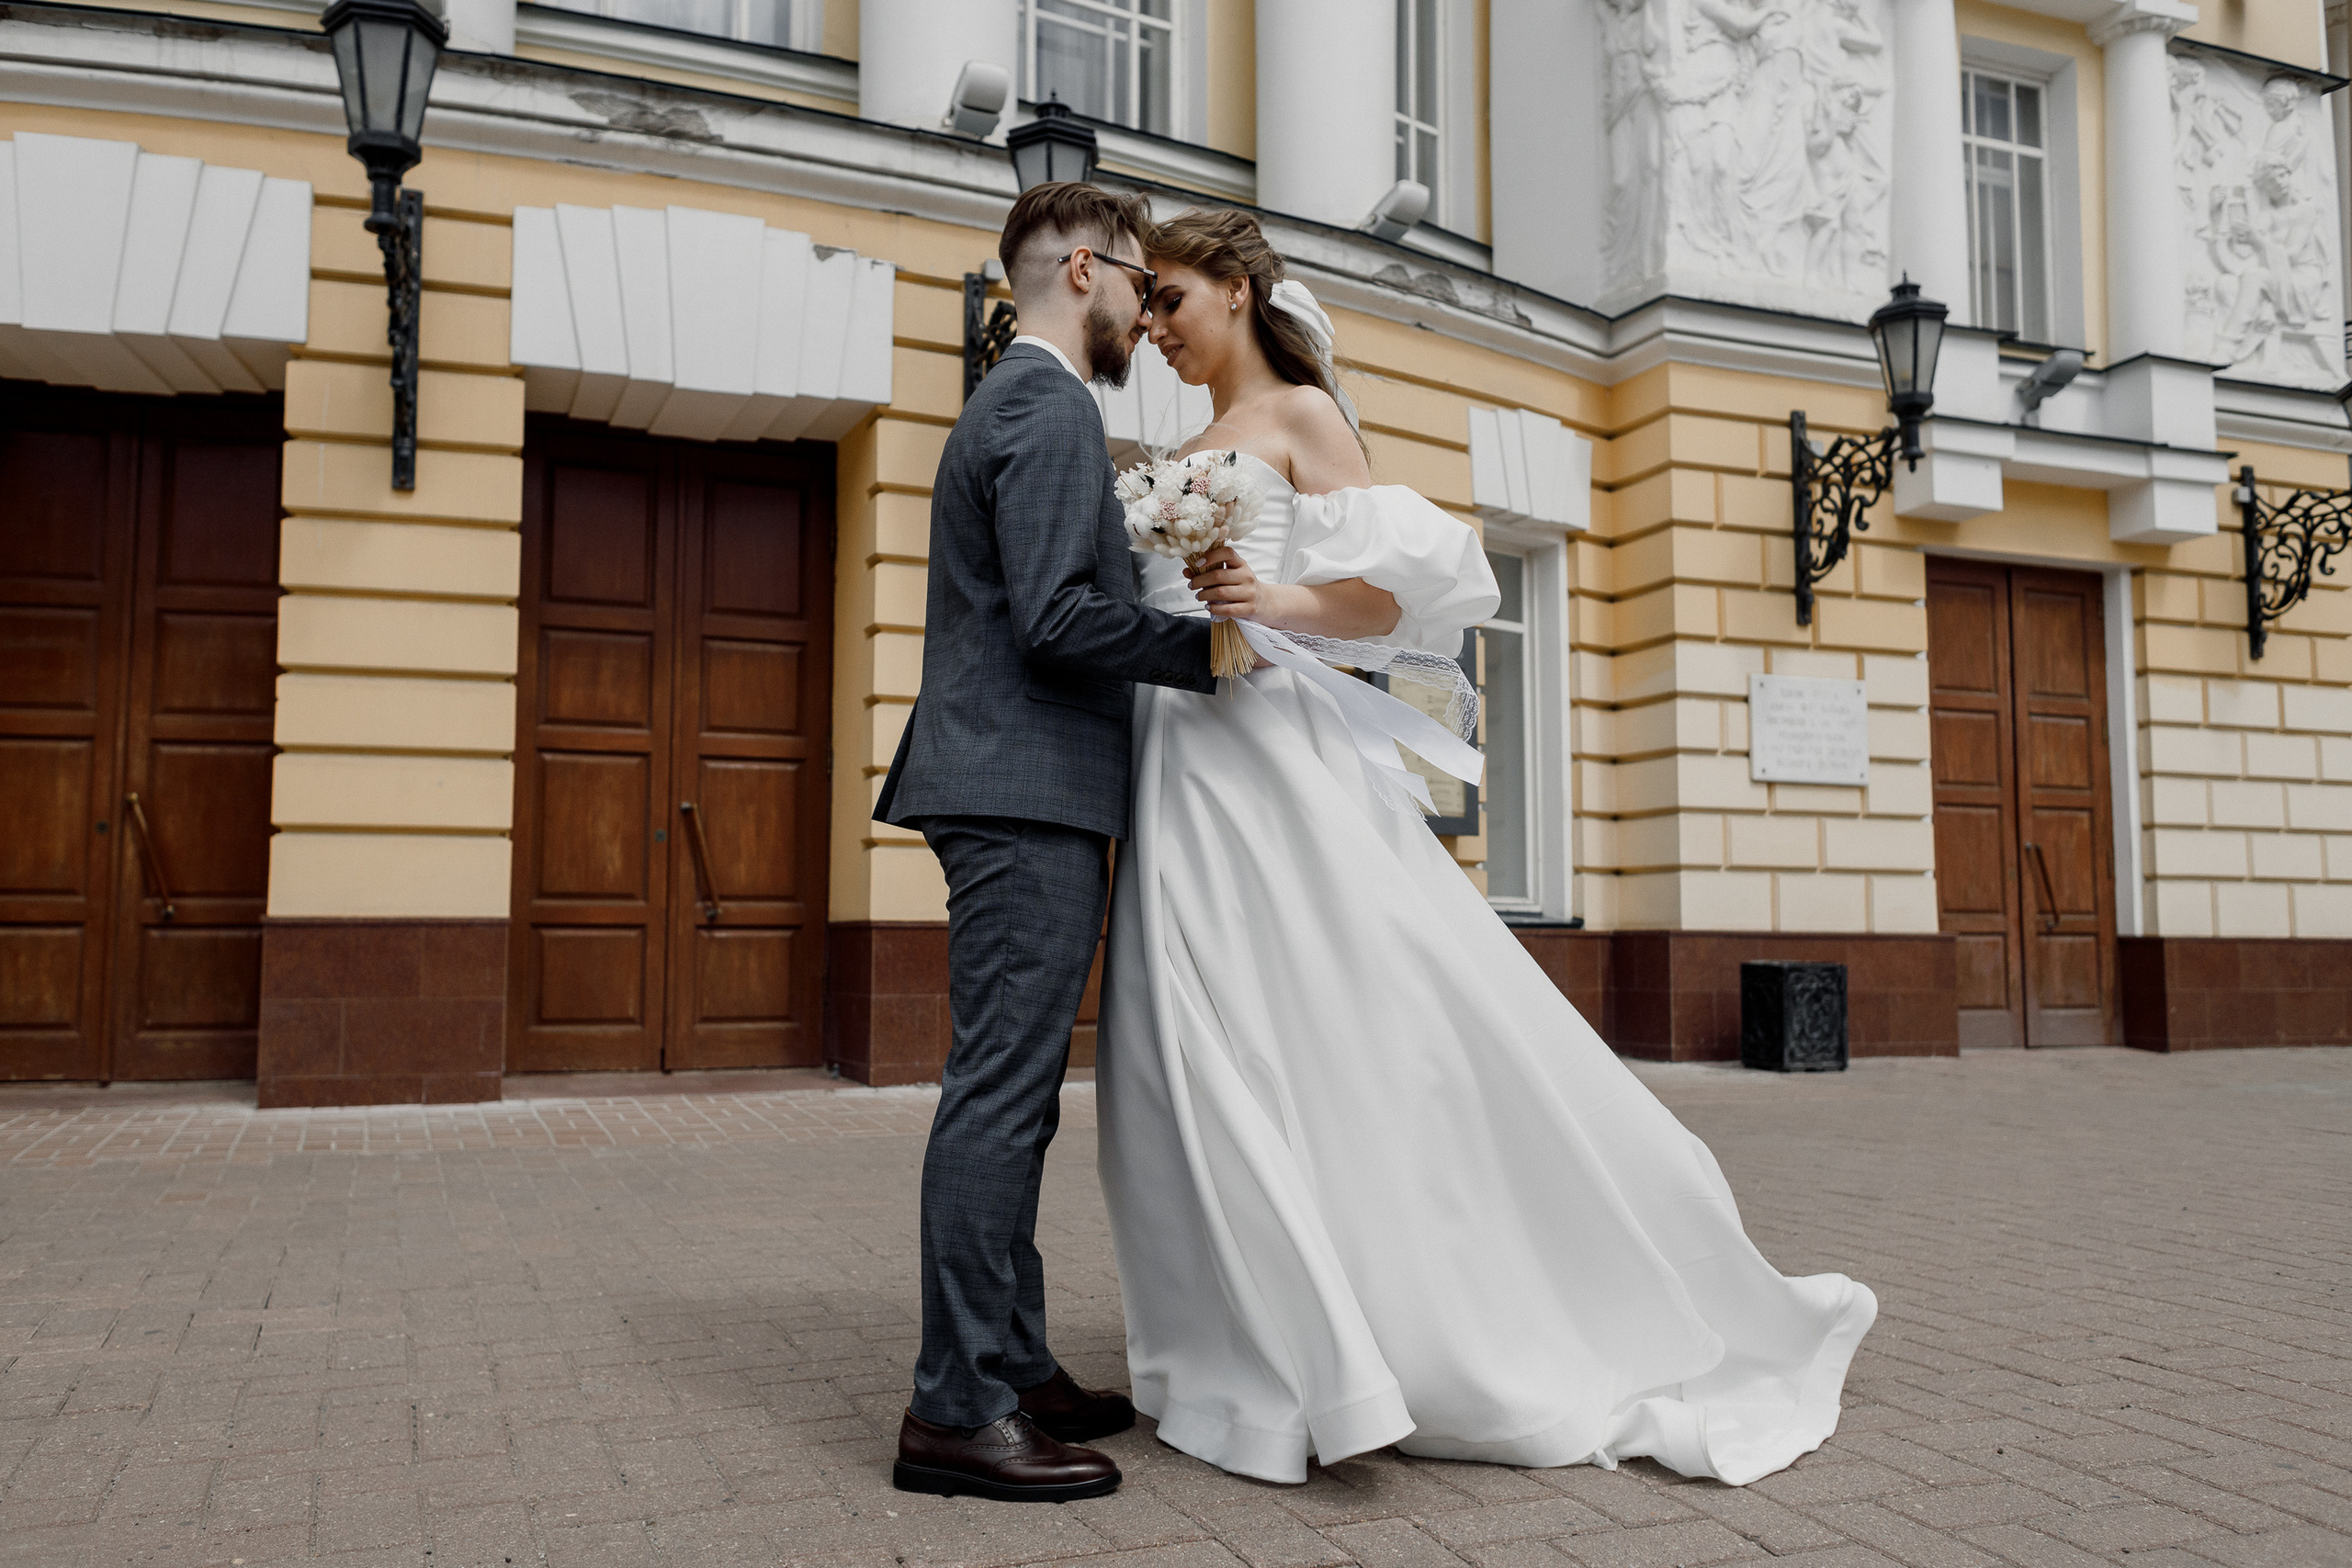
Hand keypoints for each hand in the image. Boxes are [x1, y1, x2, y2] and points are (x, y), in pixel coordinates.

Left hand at [1187, 546, 1274, 668]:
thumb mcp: (1229, 575)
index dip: (1211, 556)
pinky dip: (1214, 608)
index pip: (1227, 553)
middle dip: (1200, 581)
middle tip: (1192, 585)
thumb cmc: (1242, 586)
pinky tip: (1209, 607)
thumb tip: (1186, 571)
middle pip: (1219, 575)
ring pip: (1221, 592)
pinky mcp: (1250, 608)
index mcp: (1241, 564)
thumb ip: (1208, 572)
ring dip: (1205, 595)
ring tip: (1199, 596)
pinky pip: (1228, 609)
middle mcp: (1246, 576)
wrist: (1265, 602)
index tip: (1198, 563)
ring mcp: (1249, 592)